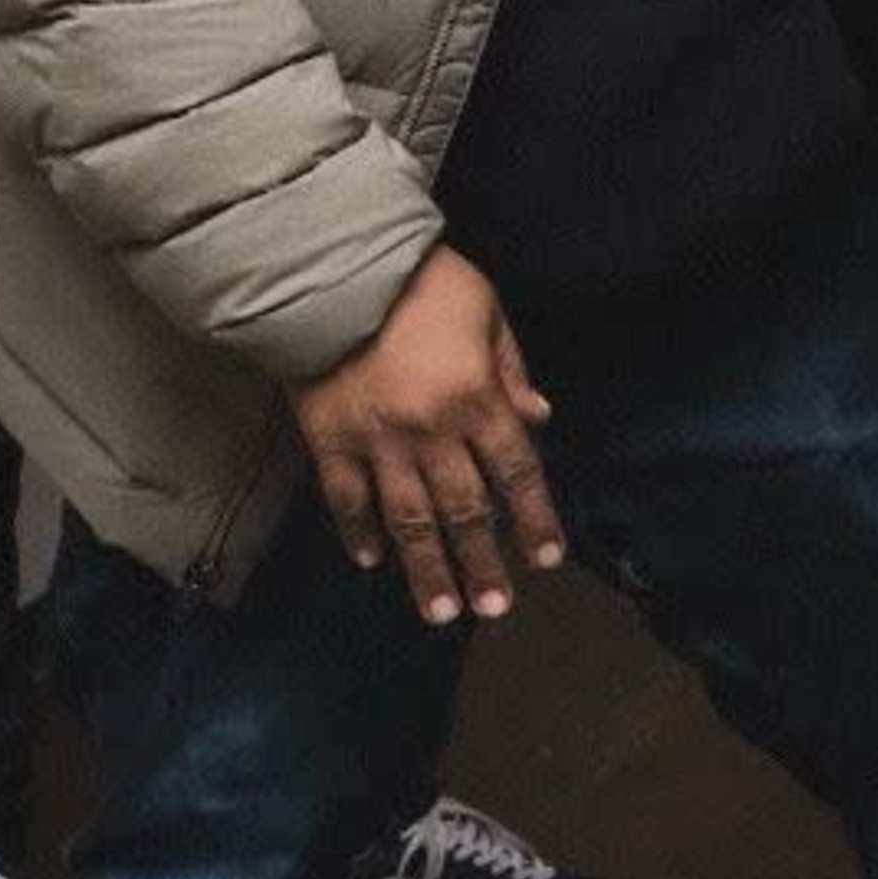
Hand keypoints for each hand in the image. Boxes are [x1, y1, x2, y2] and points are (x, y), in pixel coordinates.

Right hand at [289, 247, 564, 625]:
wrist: (333, 266)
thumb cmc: (419, 280)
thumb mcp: (485, 309)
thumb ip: (511, 368)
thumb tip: (537, 420)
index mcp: (476, 398)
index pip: (516, 472)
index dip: (535, 518)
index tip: (547, 558)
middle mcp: (432, 432)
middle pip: (465, 510)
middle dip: (484, 563)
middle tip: (496, 608)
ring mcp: (377, 442)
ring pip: (409, 519)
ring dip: (428, 569)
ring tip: (442, 612)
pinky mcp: (329, 440)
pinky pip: (346, 499)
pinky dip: (358, 532)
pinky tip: (371, 561)